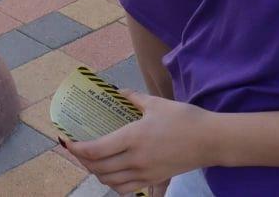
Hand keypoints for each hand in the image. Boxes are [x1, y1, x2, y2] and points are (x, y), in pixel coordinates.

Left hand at [62, 91, 213, 194]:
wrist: (211, 141)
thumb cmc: (185, 119)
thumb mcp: (156, 103)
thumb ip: (133, 98)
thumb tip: (117, 92)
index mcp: (133, 137)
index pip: (96, 149)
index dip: (77, 148)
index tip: (67, 141)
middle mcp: (135, 159)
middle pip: (98, 167)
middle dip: (81, 159)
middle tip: (75, 148)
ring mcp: (145, 173)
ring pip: (109, 181)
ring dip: (95, 172)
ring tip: (90, 160)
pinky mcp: (154, 180)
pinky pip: (125, 189)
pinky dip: (112, 184)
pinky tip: (110, 174)